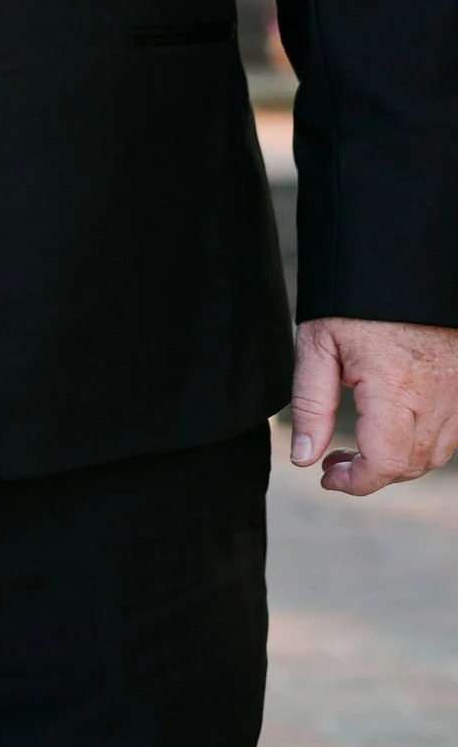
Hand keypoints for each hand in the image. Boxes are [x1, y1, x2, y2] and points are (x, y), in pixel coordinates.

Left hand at [291, 316, 457, 494]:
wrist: (403, 264)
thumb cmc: (355, 300)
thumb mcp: (318, 344)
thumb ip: (311, 405)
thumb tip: (303, 457)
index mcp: (396, 387)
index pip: (386, 462)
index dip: (356, 482)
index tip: (328, 476)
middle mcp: (435, 396)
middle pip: (410, 464)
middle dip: (370, 474)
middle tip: (333, 460)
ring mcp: (456, 393)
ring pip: (434, 455)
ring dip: (396, 462)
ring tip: (357, 448)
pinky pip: (450, 434)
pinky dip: (420, 444)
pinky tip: (391, 428)